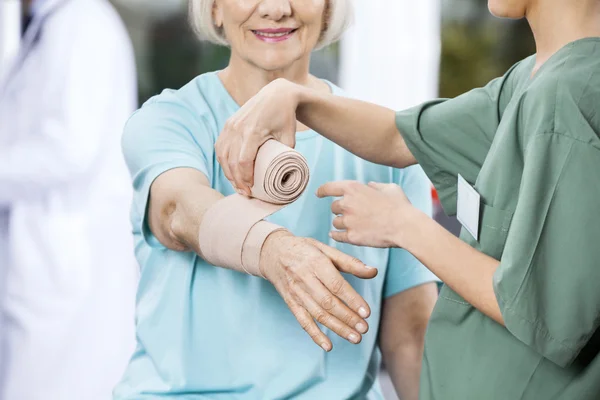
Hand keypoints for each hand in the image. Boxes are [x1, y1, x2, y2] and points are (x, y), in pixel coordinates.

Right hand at [215, 79, 298, 195]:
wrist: (277, 94)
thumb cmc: (285, 117)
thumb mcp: (289, 138)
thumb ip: (285, 156)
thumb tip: (282, 176)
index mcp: (253, 131)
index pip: (242, 161)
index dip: (245, 178)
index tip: (251, 190)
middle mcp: (238, 128)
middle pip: (231, 161)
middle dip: (236, 180)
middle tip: (245, 193)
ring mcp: (230, 125)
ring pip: (222, 155)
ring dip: (228, 172)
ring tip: (237, 185)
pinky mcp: (228, 124)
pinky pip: (220, 146)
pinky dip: (223, 161)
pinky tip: (230, 171)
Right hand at [260, 231, 377, 350]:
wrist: (273, 252)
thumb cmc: (304, 249)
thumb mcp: (325, 248)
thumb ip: (349, 262)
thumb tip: (373, 271)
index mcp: (315, 262)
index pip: (336, 285)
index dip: (352, 300)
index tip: (367, 312)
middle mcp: (304, 278)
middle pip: (328, 302)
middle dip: (348, 318)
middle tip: (364, 328)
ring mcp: (296, 292)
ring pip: (318, 314)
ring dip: (337, 328)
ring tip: (355, 338)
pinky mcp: (291, 302)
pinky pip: (302, 320)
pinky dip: (315, 334)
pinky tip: (328, 346)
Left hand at [316, 181, 415, 247]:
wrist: (405, 226)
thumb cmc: (400, 206)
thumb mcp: (389, 188)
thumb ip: (375, 186)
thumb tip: (369, 186)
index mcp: (354, 188)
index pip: (329, 187)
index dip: (322, 191)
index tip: (318, 194)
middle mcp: (347, 204)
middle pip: (334, 208)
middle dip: (341, 210)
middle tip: (353, 213)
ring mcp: (348, 221)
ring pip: (336, 223)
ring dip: (342, 223)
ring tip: (355, 225)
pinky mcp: (352, 237)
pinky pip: (337, 236)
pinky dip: (336, 236)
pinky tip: (336, 235)